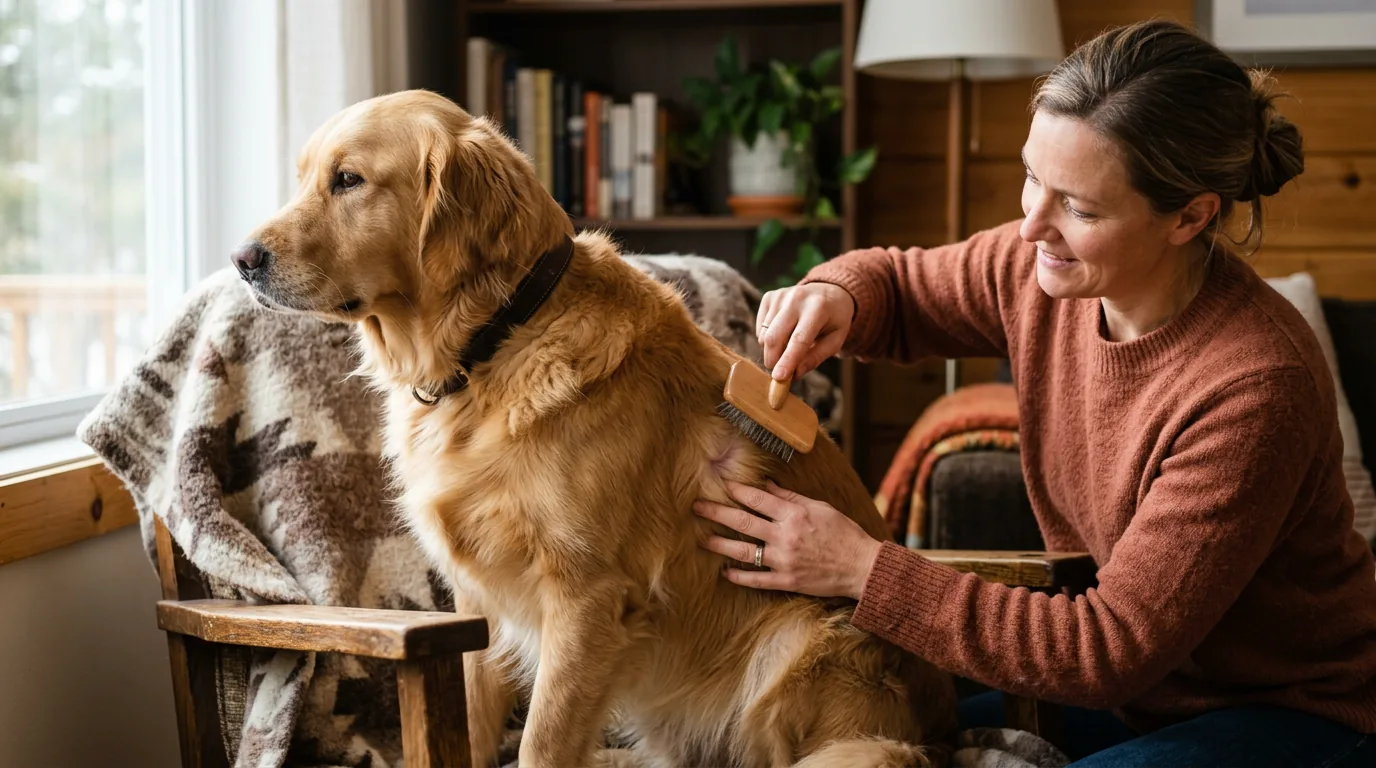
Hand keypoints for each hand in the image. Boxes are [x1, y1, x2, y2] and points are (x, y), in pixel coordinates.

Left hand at [693, 480, 881, 599]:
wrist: (861, 566)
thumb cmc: (843, 533)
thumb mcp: (819, 508)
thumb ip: (790, 498)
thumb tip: (766, 485)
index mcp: (794, 514)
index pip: (757, 499)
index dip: (736, 490)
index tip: (720, 484)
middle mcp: (785, 536)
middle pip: (743, 522)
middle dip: (717, 513)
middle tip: (696, 507)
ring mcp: (784, 560)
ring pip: (744, 552)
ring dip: (720, 545)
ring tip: (702, 539)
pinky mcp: (787, 581)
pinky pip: (757, 579)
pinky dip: (739, 576)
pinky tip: (725, 571)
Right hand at [757, 282, 855, 381]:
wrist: (829, 292)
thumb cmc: (834, 320)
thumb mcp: (835, 340)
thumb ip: (816, 357)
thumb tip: (795, 374)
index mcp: (818, 308)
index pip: (799, 339)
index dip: (788, 360)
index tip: (778, 377)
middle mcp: (797, 298)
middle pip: (775, 337)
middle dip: (773, 360)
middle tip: (780, 373)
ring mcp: (780, 296)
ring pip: (764, 334)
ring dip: (772, 350)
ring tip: (788, 348)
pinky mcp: (769, 297)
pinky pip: (760, 327)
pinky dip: (768, 338)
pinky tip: (783, 334)